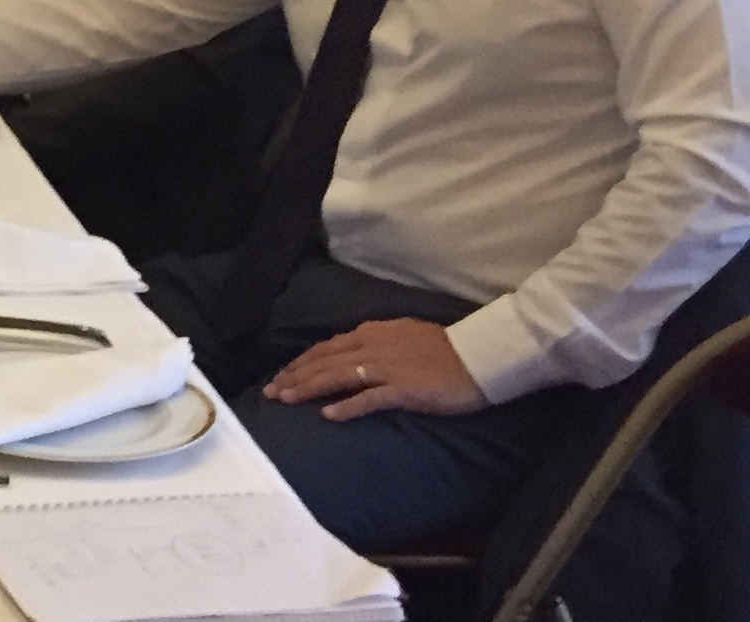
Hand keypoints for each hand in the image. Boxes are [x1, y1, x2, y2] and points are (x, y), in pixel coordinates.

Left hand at [262, 319, 487, 420]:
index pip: (327, 347)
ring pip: (337, 376)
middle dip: (293, 376)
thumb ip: (376, 342)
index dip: (302, 361)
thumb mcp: (403, 335)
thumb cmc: (446, 348)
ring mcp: (387, 368)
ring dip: (307, 388)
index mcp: (372, 334)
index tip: (282, 374)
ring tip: (284, 400)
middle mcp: (373, 347)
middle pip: (323, 361)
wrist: (480, 355)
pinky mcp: (404, 389)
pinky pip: (369, 398)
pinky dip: (346, 406)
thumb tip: (353, 350)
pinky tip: (327, 416)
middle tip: (269, 392)